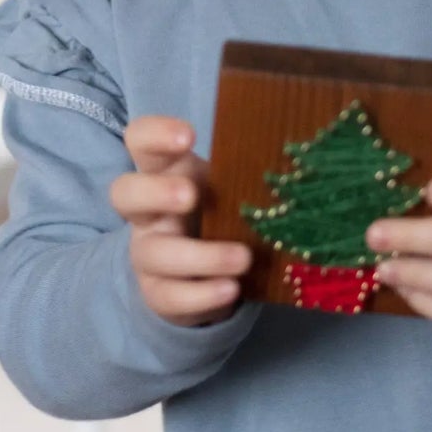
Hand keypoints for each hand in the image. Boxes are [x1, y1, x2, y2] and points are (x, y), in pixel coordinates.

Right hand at [110, 116, 250, 327]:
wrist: (205, 272)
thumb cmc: (222, 210)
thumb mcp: (231, 183)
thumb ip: (251, 166)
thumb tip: (306, 148)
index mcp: (166, 172)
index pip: (140, 141)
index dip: (155, 134)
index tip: (189, 136)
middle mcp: (148, 211)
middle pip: (125, 193)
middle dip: (154, 192)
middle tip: (191, 195)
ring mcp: (149, 253)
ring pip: (154, 253)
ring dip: (199, 256)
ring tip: (242, 258)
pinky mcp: (158, 294)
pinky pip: (170, 297)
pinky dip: (202, 295)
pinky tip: (231, 289)